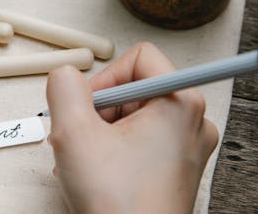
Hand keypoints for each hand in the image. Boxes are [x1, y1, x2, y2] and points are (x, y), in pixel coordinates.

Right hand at [46, 42, 218, 213]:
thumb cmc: (120, 205)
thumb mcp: (73, 132)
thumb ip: (64, 88)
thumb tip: (65, 75)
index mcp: (181, 102)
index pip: (139, 57)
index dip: (104, 78)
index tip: (87, 108)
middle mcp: (193, 122)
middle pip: (135, 88)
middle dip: (98, 111)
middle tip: (81, 139)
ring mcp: (187, 149)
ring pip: (134, 117)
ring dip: (100, 133)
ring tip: (83, 160)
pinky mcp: (178, 170)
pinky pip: (142, 143)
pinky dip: (114, 151)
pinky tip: (94, 173)